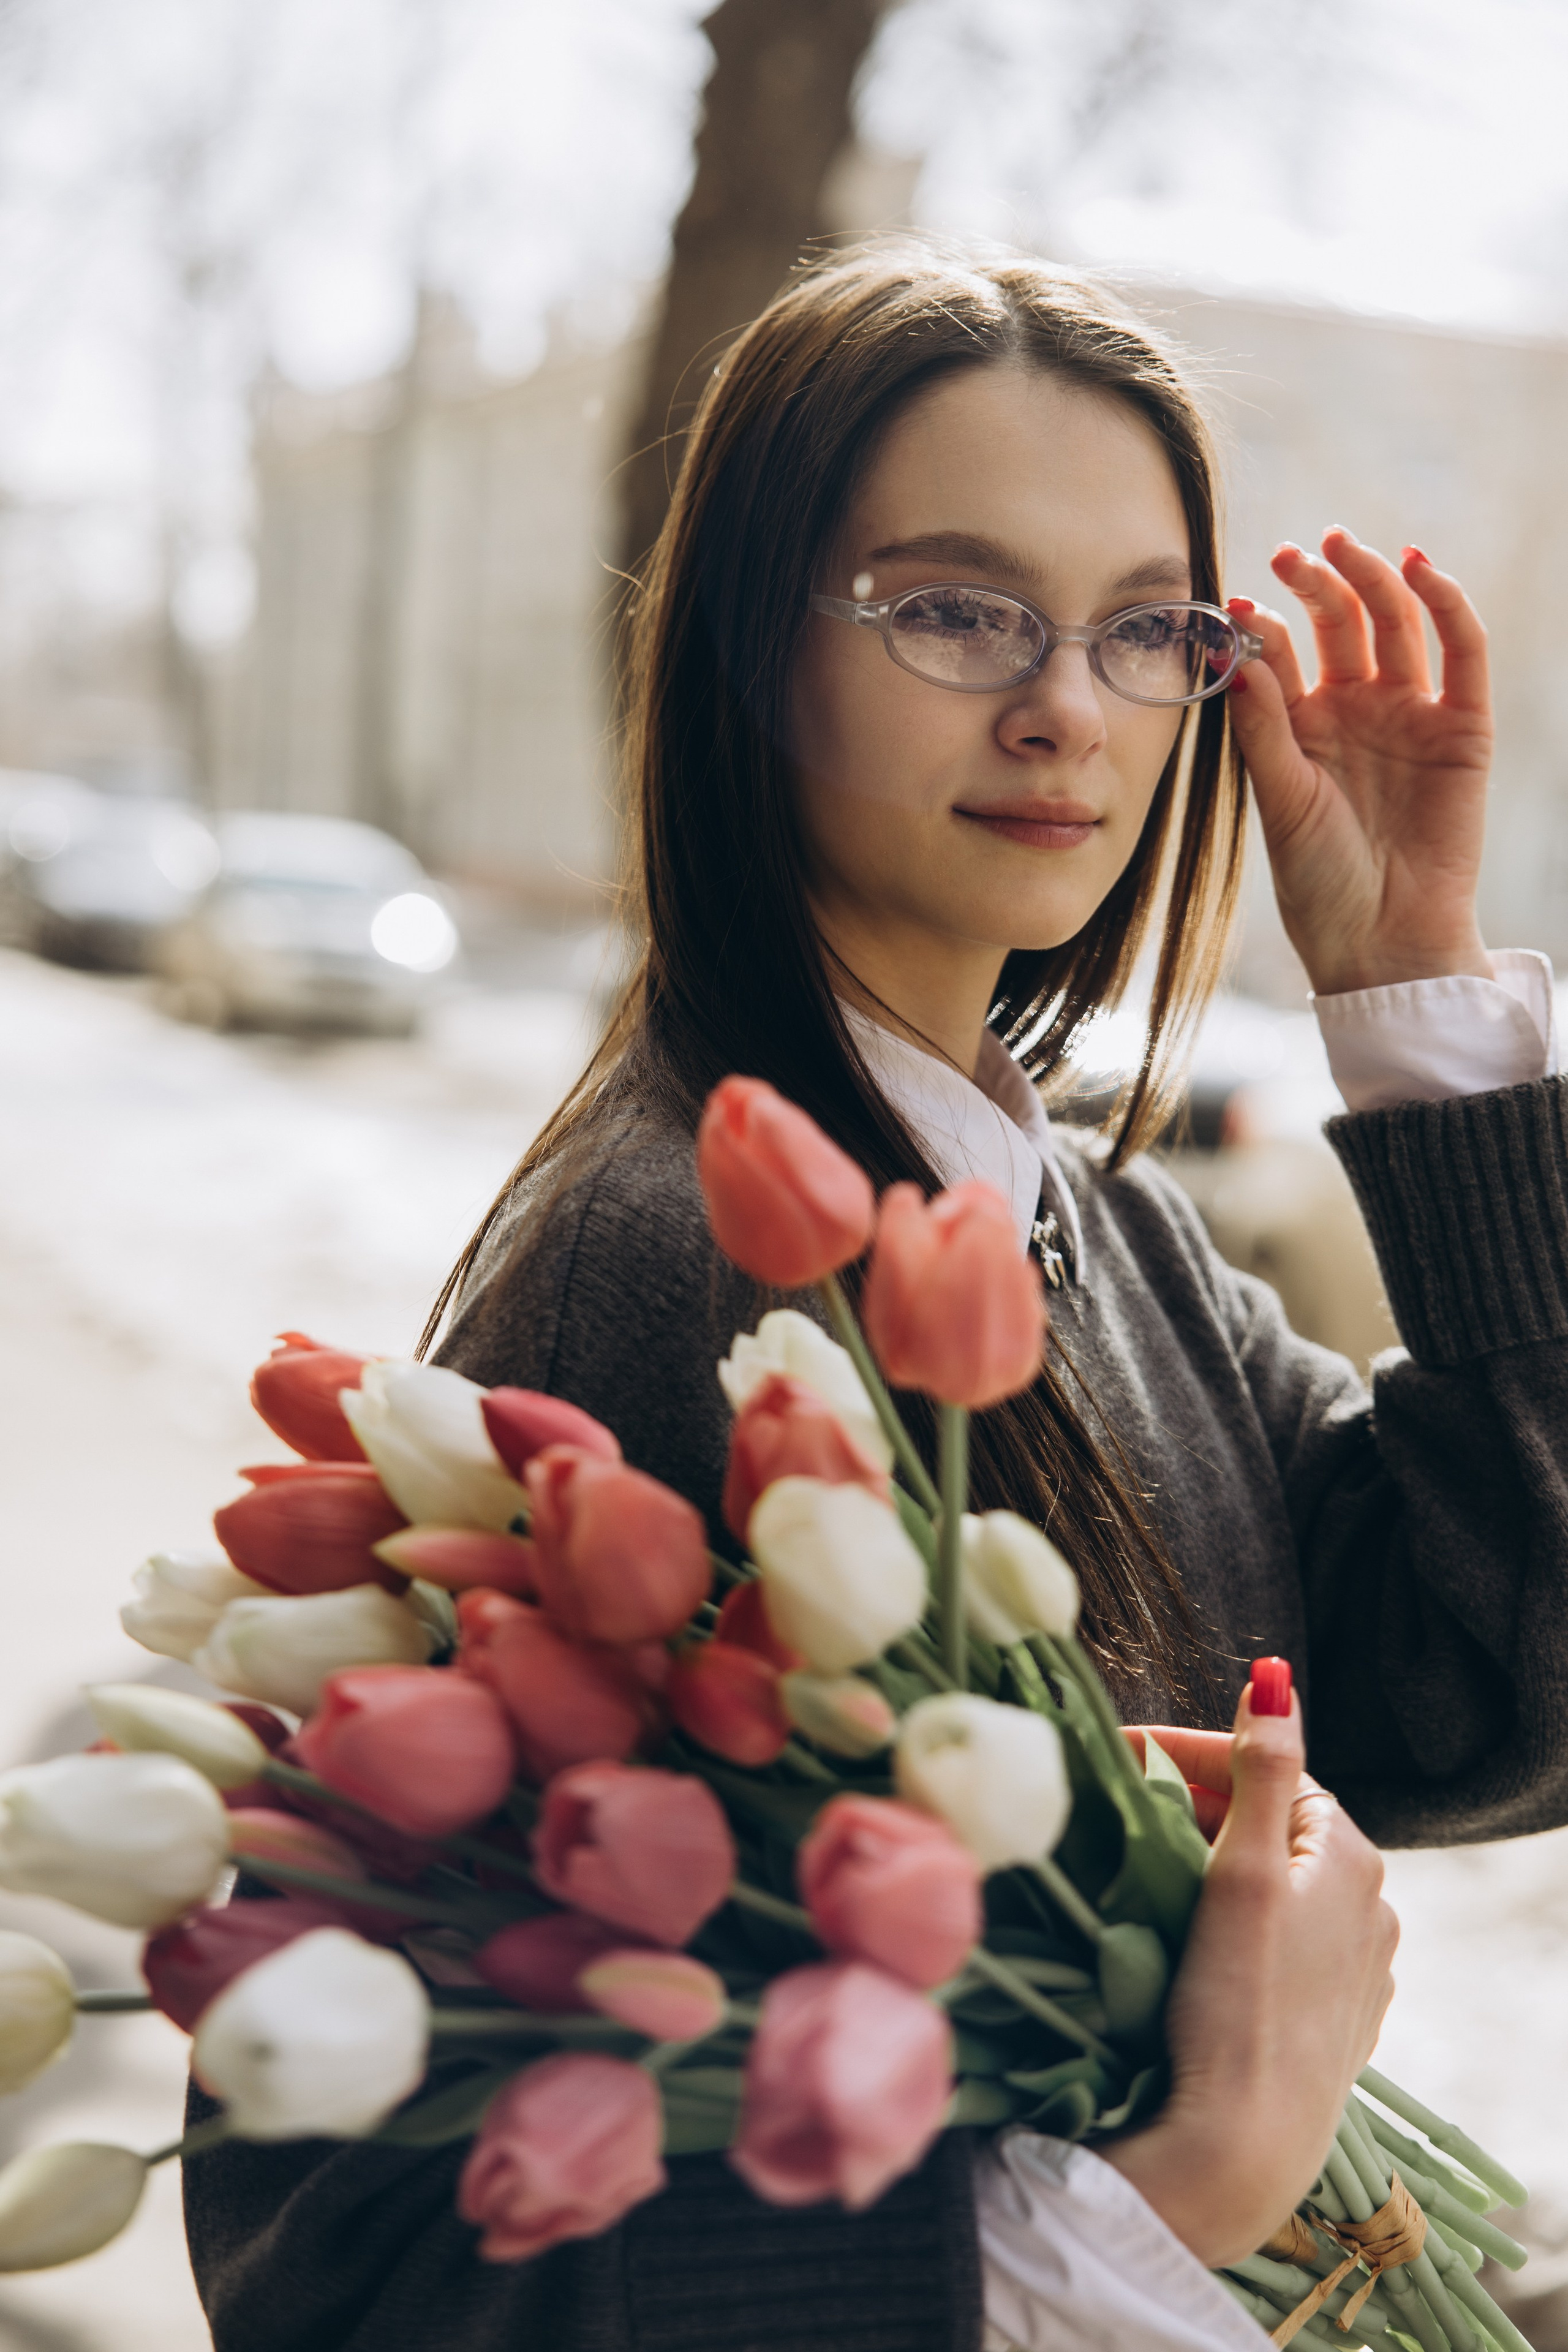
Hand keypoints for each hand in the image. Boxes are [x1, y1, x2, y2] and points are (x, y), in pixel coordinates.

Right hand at [1100, 1685, 1398, 2268]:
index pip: (1264, 1769)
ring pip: (1273, 1886)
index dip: (1186, 1752)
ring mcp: (1356, 1970)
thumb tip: (1275, 1678)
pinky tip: (1191, 1943)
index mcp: (1348, 1856)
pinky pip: (1279, 1944)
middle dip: (1193, 1808)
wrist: (1243, 2146)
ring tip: (1144, 1874)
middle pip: (1268, 1825)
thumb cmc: (1236, 2002)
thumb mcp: (1243, 1867)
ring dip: (1212, 1867)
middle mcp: (1369, 1907)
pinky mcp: (1334, 2022)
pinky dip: (1233, 1925)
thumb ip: (1261, 1767)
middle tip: (1118, 1810)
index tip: (1116, 1755)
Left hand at [1226, 529, 1493, 996]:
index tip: (1241, 602)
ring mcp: (1413, 713)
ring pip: (1397, 625)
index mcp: (1306, 727)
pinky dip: (1445, 604)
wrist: (1381, 939)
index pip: (1288, 655)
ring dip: (1372, 579)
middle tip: (1290, 553)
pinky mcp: (1464, 726)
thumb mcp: (1280, 799)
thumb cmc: (1319, 881)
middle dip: (1318, 582)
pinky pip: (1462, 652)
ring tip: (1342, 546)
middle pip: (1343, 625)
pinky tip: (1417, 568)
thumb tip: (1238, 655)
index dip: (1267, 625)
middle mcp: (1359, 711)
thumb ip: (1262, 728)